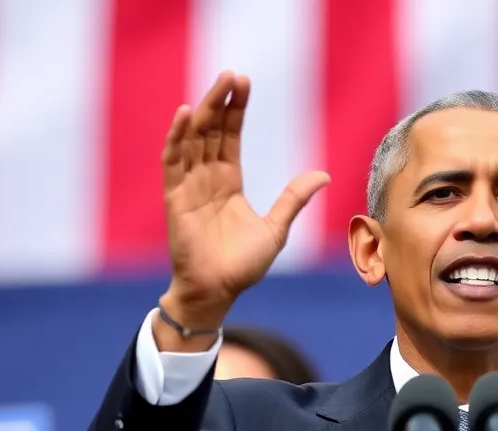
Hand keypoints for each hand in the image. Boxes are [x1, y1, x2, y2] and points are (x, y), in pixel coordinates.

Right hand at [158, 70, 329, 347]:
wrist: (218, 291)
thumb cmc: (243, 266)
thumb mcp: (276, 228)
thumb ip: (294, 199)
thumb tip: (325, 174)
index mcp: (228, 181)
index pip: (230, 136)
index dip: (236, 109)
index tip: (245, 82)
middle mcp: (206, 178)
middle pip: (212, 130)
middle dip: (221, 101)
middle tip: (234, 74)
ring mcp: (189, 186)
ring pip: (193, 138)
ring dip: (203, 110)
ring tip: (218, 84)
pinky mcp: (175, 198)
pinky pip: (172, 162)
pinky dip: (176, 137)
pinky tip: (184, 114)